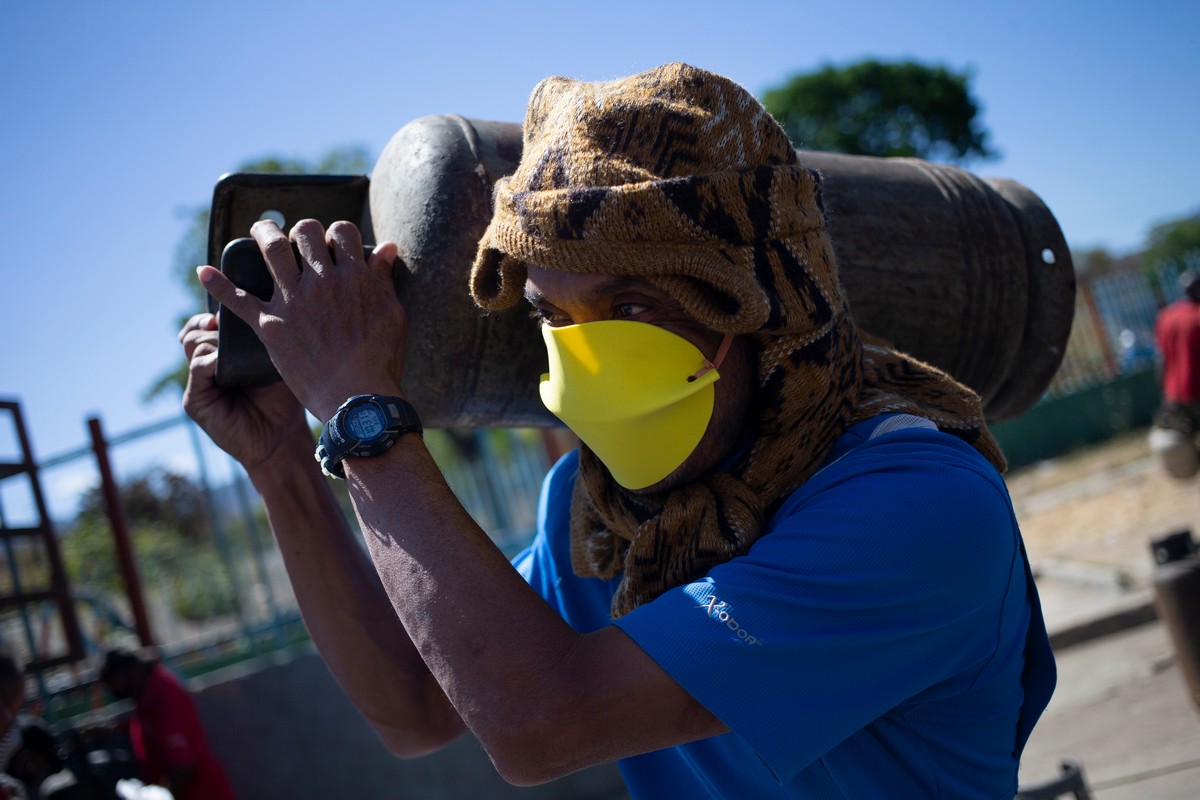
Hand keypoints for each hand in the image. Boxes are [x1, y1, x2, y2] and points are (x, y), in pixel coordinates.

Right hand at [179, 312, 307, 470]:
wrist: (281, 437)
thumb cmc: (284, 399)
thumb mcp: (275, 362)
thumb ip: (262, 340)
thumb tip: (262, 307)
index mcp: (222, 355)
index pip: (204, 325)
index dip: (213, 313)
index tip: (230, 302)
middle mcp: (208, 366)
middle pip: (194, 330)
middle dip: (210, 322)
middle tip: (225, 322)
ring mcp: (199, 383)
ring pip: (193, 344)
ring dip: (212, 338)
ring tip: (231, 344)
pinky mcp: (195, 401)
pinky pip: (198, 368)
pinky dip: (211, 360)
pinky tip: (226, 361)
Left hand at [196, 219, 404, 421]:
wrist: (358, 398)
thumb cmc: (380, 359)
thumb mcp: (393, 313)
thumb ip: (384, 278)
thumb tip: (386, 248)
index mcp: (354, 276)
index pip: (342, 232)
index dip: (337, 234)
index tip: (335, 245)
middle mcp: (321, 281)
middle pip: (306, 232)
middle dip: (303, 231)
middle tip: (299, 241)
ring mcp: (293, 302)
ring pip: (272, 249)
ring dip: (264, 233)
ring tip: (260, 231)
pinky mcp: (271, 326)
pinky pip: (238, 299)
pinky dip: (218, 284)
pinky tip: (202, 272)